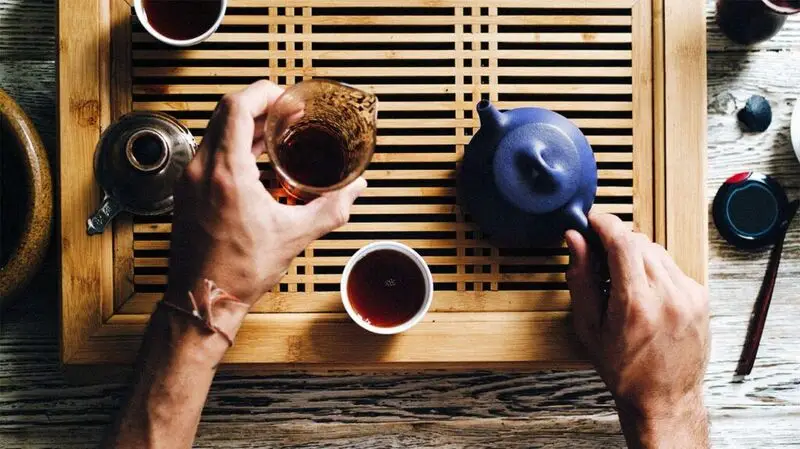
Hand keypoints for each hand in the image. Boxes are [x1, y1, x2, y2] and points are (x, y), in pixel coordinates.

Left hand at [167, 80, 366, 306]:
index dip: (264, 93)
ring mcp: (190, 180)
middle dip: (260, 107)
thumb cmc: (238, 271)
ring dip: (247, 128)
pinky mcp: (187, 192)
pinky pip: (210, 154)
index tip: (286, 98)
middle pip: (226, 114)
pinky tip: (259, 165)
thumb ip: (331, 208)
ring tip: (278, 136)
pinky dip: (234, 147)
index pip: (237, 107)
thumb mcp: (293, 236)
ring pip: (217, 133)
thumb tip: (356, 189)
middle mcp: (201, 170)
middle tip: (289, 114)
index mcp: (226, 173)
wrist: (203, 299)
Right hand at [565, 213, 709, 446]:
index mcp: (636, 304)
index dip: (604, 223)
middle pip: (639, 242)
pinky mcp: (700, 297)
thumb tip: (574, 240)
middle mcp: (668, 296)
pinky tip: (643, 292)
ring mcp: (689, 296)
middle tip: (598, 255)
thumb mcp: (590, 326)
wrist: (664, 398)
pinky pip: (672, 267)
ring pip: (656, 251)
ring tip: (621, 280)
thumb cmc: (623, 369)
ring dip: (635, 254)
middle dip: (616, 241)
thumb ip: (581, 278)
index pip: (623, 242)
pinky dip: (654, 269)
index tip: (592, 219)